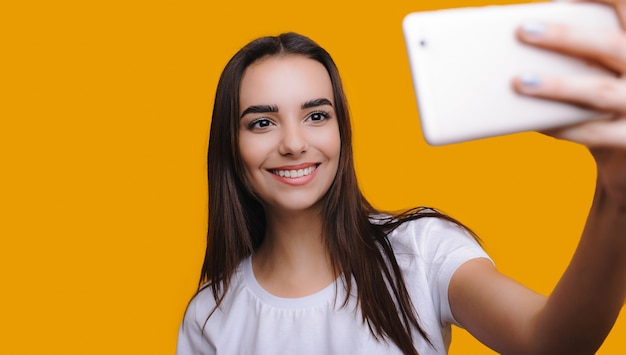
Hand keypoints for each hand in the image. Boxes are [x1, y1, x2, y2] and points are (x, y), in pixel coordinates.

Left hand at [512, 0, 625, 205]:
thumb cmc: (607, 91)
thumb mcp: (604, 64)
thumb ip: (580, 47)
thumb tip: (527, 28)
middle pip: (610, 45)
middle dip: (566, 36)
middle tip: (524, 30)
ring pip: (599, 92)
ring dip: (557, 86)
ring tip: (519, 81)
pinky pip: (593, 132)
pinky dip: (560, 126)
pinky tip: (533, 120)